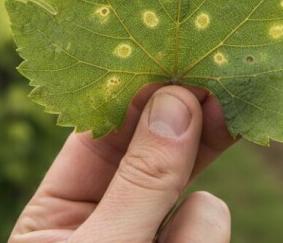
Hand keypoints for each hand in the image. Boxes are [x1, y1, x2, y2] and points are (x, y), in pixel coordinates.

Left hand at [10, 84, 237, 241]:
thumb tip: (177, 103)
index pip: (101, 133)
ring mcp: (153, 239)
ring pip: (198, 199)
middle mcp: (110, 219)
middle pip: (158, 155)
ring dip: (194, 226)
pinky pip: (213, 228)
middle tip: (222, 83)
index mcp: (59, 210)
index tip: (177, 58)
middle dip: (188, 126)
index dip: (140, 93)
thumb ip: (140, 182)